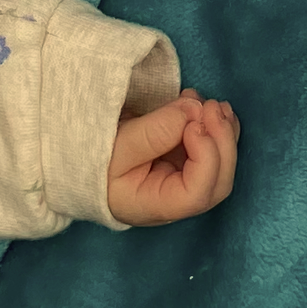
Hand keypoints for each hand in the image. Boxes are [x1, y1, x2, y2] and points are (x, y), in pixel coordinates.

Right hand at [106, 86, 239, 225]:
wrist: (83, 157)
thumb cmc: (95, 159)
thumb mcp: (117, 146)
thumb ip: (155, 132)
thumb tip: (193, 113)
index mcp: (154, 205)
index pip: (196, 195)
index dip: (206, 158)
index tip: (192, 125)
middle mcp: (176, 199)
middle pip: (218, 182)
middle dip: (222, 141)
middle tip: (211, 106)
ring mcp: (184, 182)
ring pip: (222, 164)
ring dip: (223, 130)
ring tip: (209, 102)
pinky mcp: (186, 164)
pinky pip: (213, 149)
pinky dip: (216, 126)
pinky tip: (204, 105)